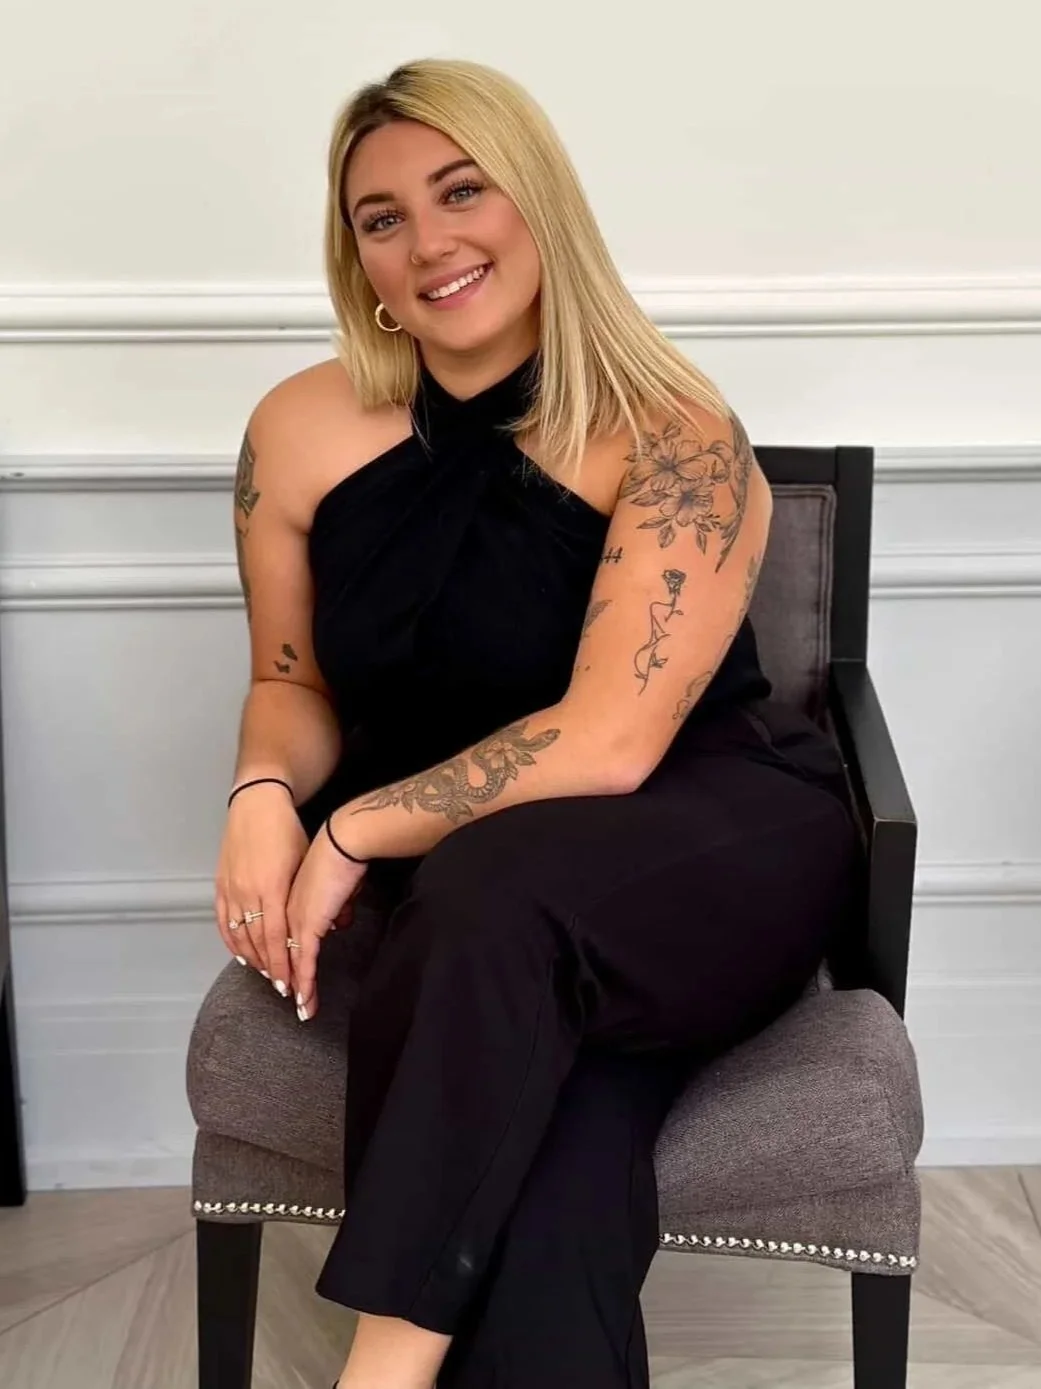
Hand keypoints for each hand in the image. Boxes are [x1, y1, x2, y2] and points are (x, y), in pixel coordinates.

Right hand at [214, 782, 309, 998]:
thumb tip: (328, 923)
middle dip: (269, 968)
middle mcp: (248, 892)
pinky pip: (223, 921)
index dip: (282, 964)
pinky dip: (232, 940)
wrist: (257, 804)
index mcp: (272, 888)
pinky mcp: (222, 884)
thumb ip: (309, 895)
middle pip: (257, 942)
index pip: (276, 938)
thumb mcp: (306, 862)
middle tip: (280, 988)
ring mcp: (231, 889)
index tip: (289, 985)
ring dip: (252, 958)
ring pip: (239, 935)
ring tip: (265, 974)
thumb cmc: (286, 831)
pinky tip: (240, 953)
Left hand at [286, 814, 368, 1019]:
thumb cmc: (340, 854)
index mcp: (284, 899)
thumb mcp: (332, 882)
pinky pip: (303, 963)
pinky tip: (306, 1000)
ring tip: (303, 1008)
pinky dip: (305, 984)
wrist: (341, 841)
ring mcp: (292, 920)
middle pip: (277, 953)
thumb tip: (339, 920)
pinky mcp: (307, 926)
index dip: (279, 956)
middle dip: (284, 978)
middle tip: (290, 998)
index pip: (277, 935)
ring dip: (297, 988)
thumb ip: (333, 903)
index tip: (283, 973)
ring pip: (289, 963)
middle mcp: (282, 912)